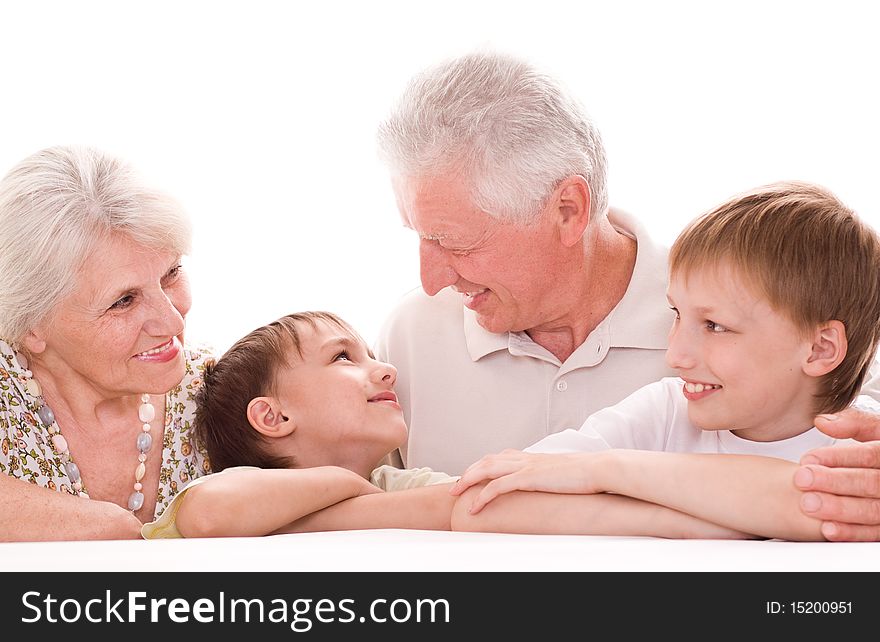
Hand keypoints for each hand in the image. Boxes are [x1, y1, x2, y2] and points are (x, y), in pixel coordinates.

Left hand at [449, 449, 605, 513]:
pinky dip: (483, 496)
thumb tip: (550, 486)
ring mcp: (526, 466)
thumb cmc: (585, 475)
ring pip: (486, 469)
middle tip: (456, 486)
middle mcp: (525, 458)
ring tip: (456, 493)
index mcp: (532, 457)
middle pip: (487, 460)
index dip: (482, 465)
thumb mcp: (562, 474)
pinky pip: (498, 486)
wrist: (598, 469)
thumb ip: (551, 477)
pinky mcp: (529, 478)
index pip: (499, 457)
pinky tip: (475, 507)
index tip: (471, 475)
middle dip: (468, 472)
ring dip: (468, 480)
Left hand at [795, 407, 879, 540]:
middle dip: (834, 482)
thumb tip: (822, 421)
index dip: (839, 457)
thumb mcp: (876, 430)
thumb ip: (854, 423)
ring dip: (839, 509)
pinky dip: (852, 532)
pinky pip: (875, 533)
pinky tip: (828, 529)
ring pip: (873, 510)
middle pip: (871, 483)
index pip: (870, 455)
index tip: (808, 459)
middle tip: (802, 480)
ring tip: (809, 504)